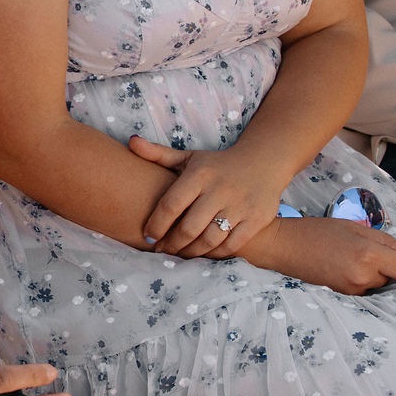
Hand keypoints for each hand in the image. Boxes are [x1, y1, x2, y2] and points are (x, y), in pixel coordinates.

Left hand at [125, 137, 278, 258]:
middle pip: (189, 228)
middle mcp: (220, 190)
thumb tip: (131, 141)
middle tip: (162, 250)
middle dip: (171, 244)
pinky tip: (203, 252)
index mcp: (200, 174)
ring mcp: (240, 206)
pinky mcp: (256, 219)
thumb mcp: (189, 157)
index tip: (147, 237)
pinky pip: (231, 245)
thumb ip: (158, 154)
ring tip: (179, 254)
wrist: (264, 163)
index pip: (171, 205)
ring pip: (210, 240)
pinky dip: (214, 253)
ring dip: (191, 252)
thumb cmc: (216, 165)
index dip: (156, 225)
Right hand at [241, 216, 395, 294]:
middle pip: (393, 278)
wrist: (283, 247)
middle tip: (360, 252)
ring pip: (378, 285)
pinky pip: (365, 291)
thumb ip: (387, 242)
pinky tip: (342, 270)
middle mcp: (363, 276)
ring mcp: (352, 290)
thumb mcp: (354, 228)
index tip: (387, 252)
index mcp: (368, 255)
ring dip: (371, 275)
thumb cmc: (317, 232)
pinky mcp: (343, 297)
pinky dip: (360, 282)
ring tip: (347, 260)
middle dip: (384, 267)